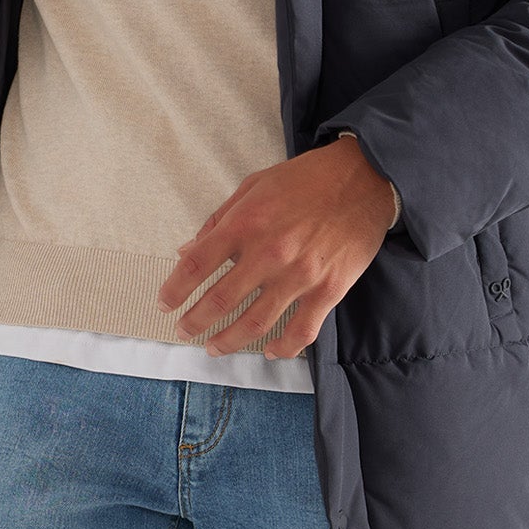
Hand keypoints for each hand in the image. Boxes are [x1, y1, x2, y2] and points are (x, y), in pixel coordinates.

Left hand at [156, 134, 397, 358]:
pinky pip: (302, 330)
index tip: (164, 304)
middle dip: (195, 322)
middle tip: (183, 331)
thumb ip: (219, 220)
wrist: (364, 178)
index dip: (175, 289)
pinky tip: (270, 351)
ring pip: (255, 323)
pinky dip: (283, 348)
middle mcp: (270, 252)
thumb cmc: (306, 180)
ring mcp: (300, 275)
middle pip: (220, 301)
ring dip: (228, 341)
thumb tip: (187, 250)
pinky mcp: (329, 289)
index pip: (197, 265)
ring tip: (214, 347)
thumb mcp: (254, 187)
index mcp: (246, 223)